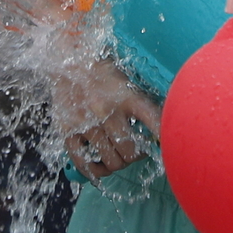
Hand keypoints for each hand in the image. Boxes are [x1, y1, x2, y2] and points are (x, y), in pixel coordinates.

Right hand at [54, 57, 161, 181]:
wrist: (66, 59)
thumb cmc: (100, 71)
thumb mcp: (126, 80)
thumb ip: (142, 104)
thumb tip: (161, 129)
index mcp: (126, 97)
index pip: (155, 123)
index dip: (164, 140)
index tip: (166, 148)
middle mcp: (106, 111)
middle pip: (131, 152)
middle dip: (136, 156)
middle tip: (135, 151)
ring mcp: (86, 123)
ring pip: (111, 162)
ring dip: (118, 164)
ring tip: (118, 157)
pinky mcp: (68, 131)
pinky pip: (84, 163)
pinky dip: (95, 172)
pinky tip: (100, 169)